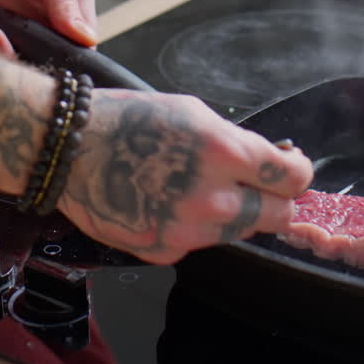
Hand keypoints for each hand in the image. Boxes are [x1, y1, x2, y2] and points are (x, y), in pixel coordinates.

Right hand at [58, 90, 313, 264]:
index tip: (290, 168)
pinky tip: (168, 202)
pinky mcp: (164, 252)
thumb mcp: (192, 111)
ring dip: (234, 213)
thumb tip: (271, 162)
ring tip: (197, 187)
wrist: (66, 150)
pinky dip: (195, 227)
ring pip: (239, 232)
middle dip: (273, 199)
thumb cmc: (125, 121)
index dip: (296, 172)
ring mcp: (187, 231)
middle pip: (277, 216)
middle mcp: (211, 198)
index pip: (292, 179)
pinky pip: (200, 244)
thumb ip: (237, 142)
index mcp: (222, 152)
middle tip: (255, 183)